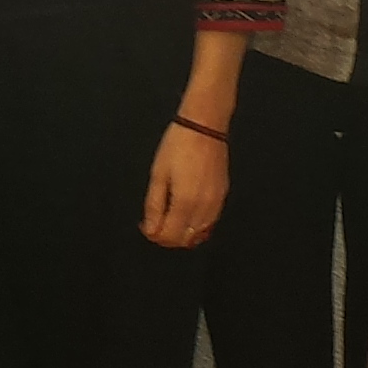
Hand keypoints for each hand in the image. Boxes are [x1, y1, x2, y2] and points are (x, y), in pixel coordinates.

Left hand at [142, 123, 228, 248]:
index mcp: (185, 202)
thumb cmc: (178, 146)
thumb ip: (154, 206)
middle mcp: (204, 207)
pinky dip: (195, 226)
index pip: (170, 236)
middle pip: (185, 239)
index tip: (145, 226)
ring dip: (181, 233)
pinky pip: (209, 223)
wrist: (204, 127)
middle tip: (154, 224)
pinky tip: (185, 216)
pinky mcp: (222, 196)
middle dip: (167, 237)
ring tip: (168, 219)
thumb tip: (151, 229)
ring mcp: (216, 203)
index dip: (155, 236)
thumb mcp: (158, 175)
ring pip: (198, 234)